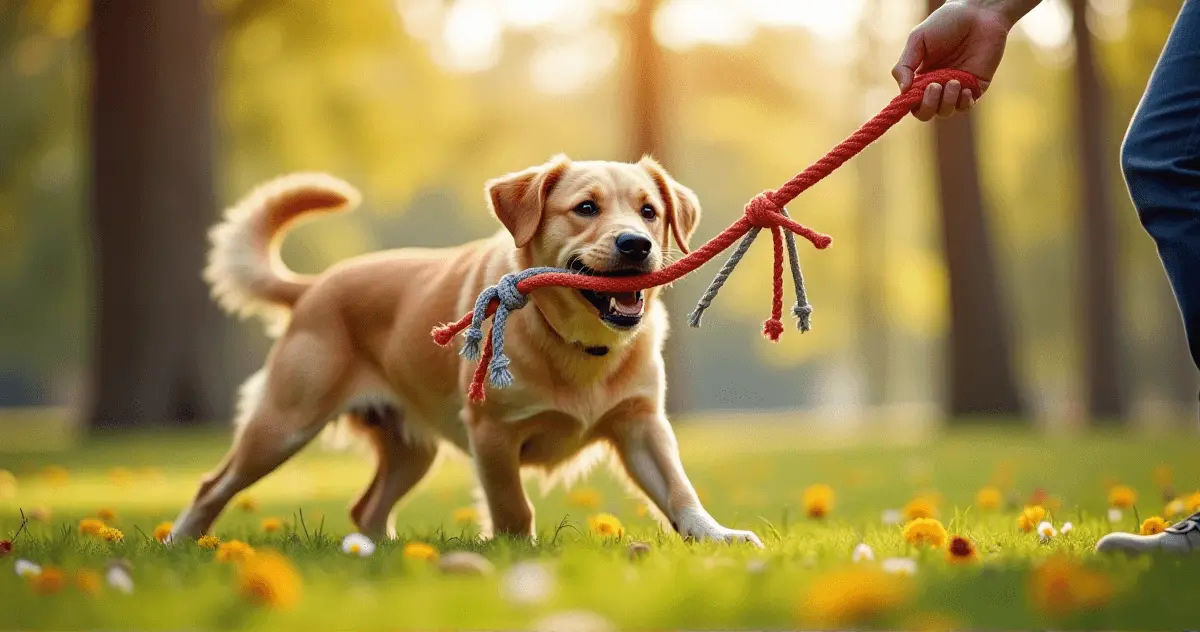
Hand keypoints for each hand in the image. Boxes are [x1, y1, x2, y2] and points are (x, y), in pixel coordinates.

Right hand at [892, 0, 1021, 120]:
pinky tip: (965, 88)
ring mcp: (956, 88)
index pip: (911, 101)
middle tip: (935, 86)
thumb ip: (905, 65)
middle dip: (928, 106)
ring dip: (947, 102)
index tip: (913, 93)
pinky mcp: (976, 86)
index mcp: (920, 76)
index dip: (910, 104)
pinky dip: (963, 102)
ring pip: (945, 111)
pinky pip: (966, 106)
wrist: (979, 14)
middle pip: (926, 113)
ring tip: (954, 81)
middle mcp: (937, 85)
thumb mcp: (918, 39)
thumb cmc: (946, 22)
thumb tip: (903, 91)